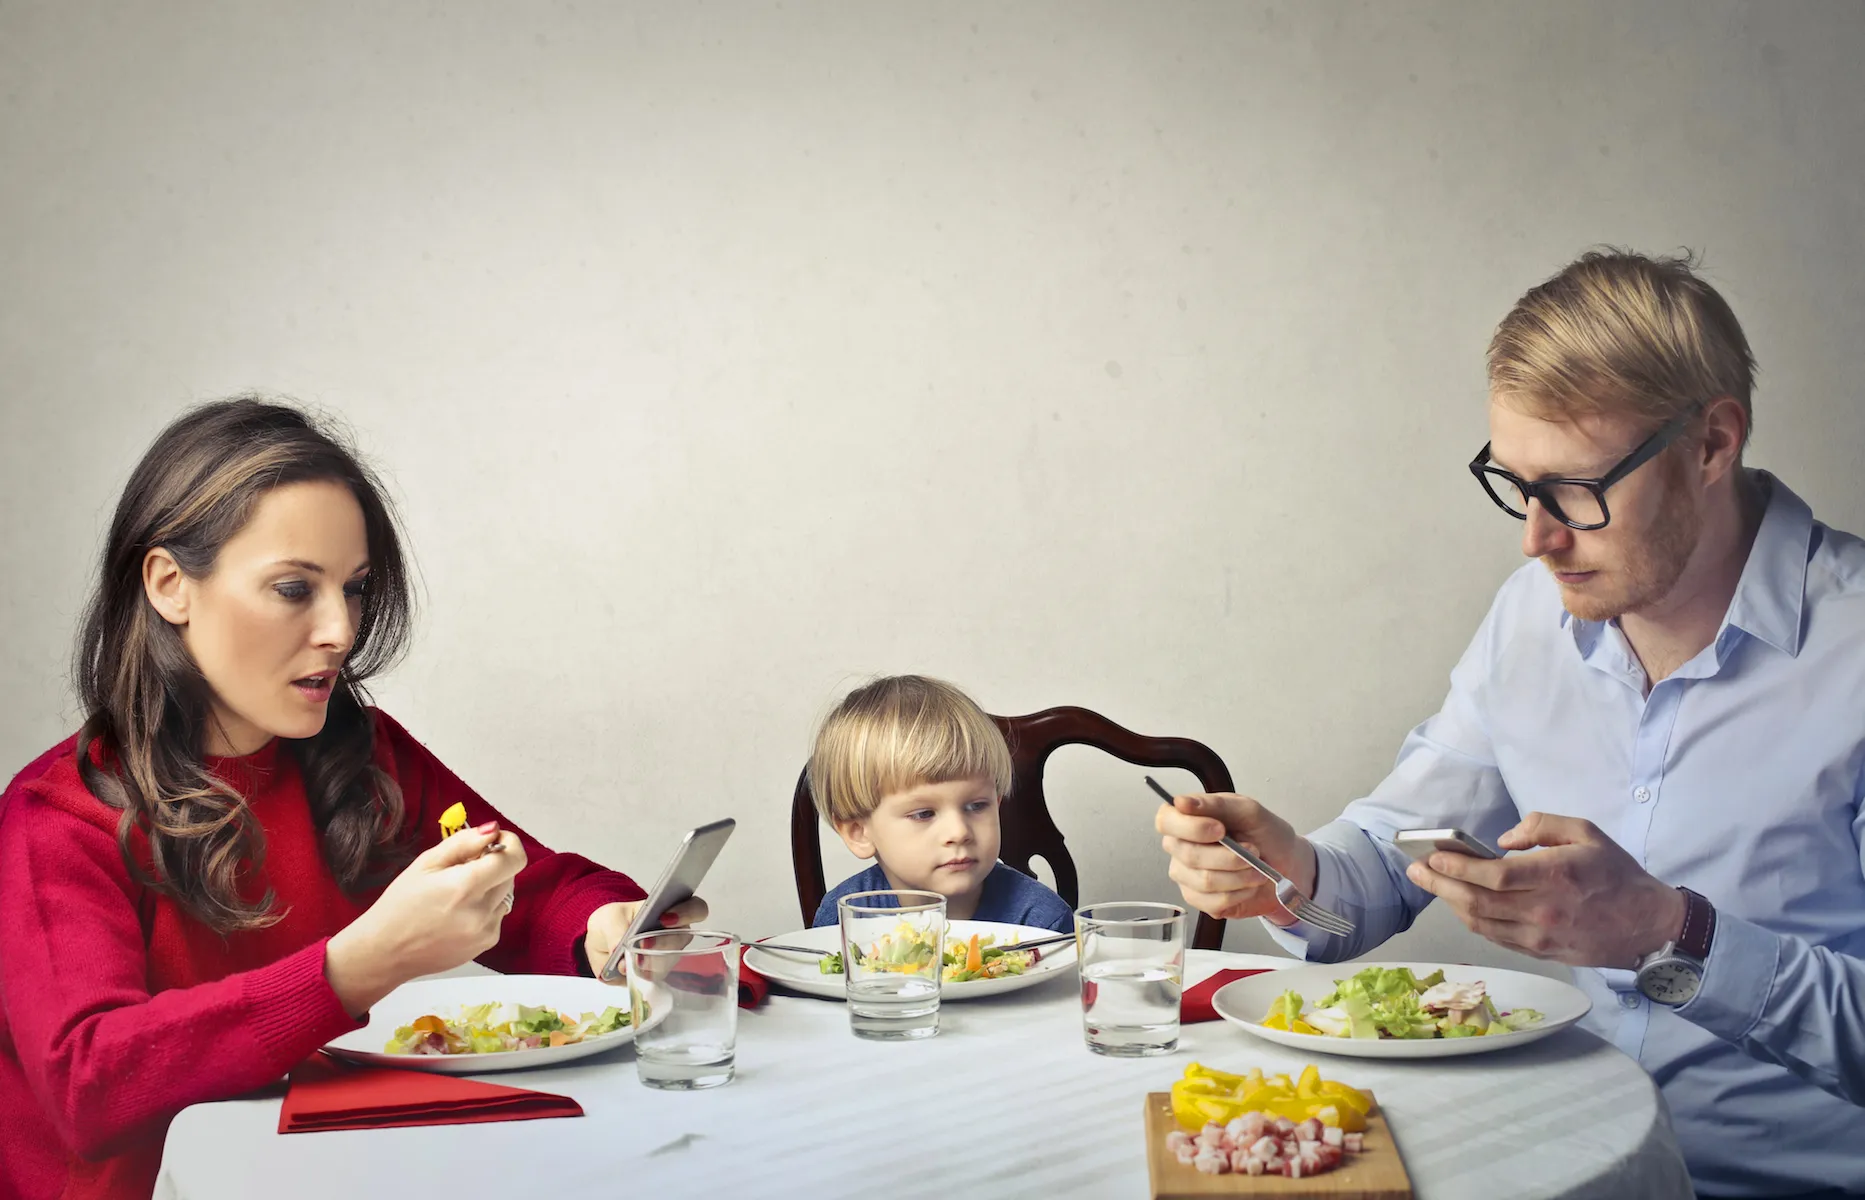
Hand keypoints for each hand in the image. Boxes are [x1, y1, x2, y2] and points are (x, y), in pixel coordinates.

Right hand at [324, 821, 527, 1016]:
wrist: (386, 951)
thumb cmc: (400, 905)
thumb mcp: (426, 863)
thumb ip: (464, 842)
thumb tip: (494, 829)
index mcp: (465, 887)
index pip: (513, 858)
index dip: (508, 843)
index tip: (493, 841)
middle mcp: (481, 912)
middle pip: (510, 874)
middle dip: (494, 865)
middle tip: (463, 869)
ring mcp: (486, 931)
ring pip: (505, 894)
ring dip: (490, 887)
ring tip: (457, 894)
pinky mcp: (486, 943)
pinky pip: (497, 914)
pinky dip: (485, 907)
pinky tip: (458, 913)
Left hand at [584, 896, 710, 983]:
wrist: (600, 942)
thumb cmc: (612, 922)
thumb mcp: (610, 918)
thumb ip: (616, 933)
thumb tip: (622, 958)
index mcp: (669, 910)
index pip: (695, 908)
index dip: (688, 912)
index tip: (665, 918)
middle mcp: (674, 934)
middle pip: (684, 938)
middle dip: (664, 942)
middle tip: (644, 945)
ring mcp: (667, 956)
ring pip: (670, 962)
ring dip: (652, 962)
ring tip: (633, 961)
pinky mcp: (655, 975)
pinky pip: (655, 979)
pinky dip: (641, 976)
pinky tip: (629, 971)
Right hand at [1155, 792, 1316, 924]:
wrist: (1287, 865)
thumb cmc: (1266, 834)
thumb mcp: (1249, 810)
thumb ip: (1216, 804)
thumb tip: (1182, 802)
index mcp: (1187, 819)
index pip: (1166, 821)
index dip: (1189, 828)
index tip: (1220, 830)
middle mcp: (1180, 847)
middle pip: (1189, 855)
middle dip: (1230, 856)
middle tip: (1253, 850)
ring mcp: (1187, 876)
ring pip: (1205, 881)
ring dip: (1240, 876)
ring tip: (1257, 869)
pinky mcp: (1199, 900)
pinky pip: (1214, 902)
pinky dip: (1240, 893)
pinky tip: (1248, 885)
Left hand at [1403, 812, 1685, 967]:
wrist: (1650, 925)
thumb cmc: (1616, 874)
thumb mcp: (1586, 833)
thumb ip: (1541, 826)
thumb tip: (1502, 840)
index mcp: (1556, 876)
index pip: (1494, 875)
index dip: (1458, 867)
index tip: (1433, 857)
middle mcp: (1545, 910)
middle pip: (1478, 901)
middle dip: (1439, 885)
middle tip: (1415, 870)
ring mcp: (1542, 937)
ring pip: (1481, 923)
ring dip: (1451, 904)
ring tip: (1432, 884)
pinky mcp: (1542, 952)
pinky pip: (1496, 938)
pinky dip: (1472, 921)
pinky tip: (1461, 904)